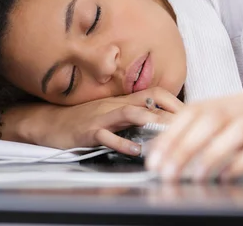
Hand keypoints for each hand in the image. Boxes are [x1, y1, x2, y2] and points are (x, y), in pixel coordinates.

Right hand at [37, 87, 182, 155]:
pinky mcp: (88, 131)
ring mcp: (101, 117)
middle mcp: (114, 105)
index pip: (155, 93)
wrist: (49, 123)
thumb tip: (160, 123)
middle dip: (170, 113)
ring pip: (129, 113)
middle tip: (190, 126)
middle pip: (148, 102)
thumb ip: (133, 115)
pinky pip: (105, 135)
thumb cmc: (82, 120)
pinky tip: (134, 150)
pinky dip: (121, 142)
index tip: (193, 115)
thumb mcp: (110, 113)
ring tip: (166, 132)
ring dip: (149, 121)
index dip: (175, 102)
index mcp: (122, 100)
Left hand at [146, 94, 242, 180]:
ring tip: (196, 176)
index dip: (171, 133)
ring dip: (212, 154)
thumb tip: (170, 155)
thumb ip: (210, 139)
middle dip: (184, 146)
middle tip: (168, 171)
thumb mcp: (238, 137)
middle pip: (211, 118)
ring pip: (237, 129)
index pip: (194, 111)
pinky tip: (229, 176)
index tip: (155, 158)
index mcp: (234, 102)